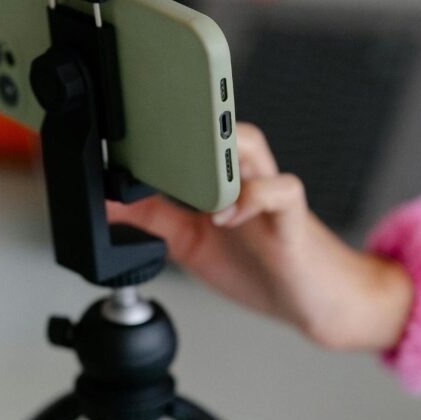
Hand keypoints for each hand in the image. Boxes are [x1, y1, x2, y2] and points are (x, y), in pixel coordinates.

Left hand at [107, 124, 412, 351]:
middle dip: (183, 118)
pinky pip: (282, 190)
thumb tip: (108, 206)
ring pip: (250, 143)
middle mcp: (242, 176)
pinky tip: (226, 215)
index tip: (118, 132)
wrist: (312, 301)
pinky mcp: (292, 219)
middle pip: (216, 124)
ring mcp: (268, 194)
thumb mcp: (190, 243)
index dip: (155, 123)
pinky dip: (253, 197)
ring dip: (218, 149)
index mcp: (216, 177)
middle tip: (146, 127)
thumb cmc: (258, 265)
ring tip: (190, 172)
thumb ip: (154, 220)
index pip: (186, 133)